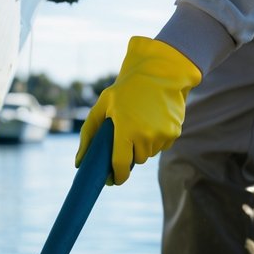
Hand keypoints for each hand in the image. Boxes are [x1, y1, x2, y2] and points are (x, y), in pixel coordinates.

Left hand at [76, 37, 201, 184]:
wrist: (161, 74)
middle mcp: (146, 135)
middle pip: (136, 159)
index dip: (117, 176)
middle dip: (130, 152)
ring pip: (149, 153)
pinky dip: (156, 139)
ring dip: (143, 145)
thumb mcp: (102, 106)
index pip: (121, 164)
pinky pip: (161, 146)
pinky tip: (153, 121)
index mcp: (126, 129)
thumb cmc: (126, 90)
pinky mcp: (174, 133)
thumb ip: (88, 134)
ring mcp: (162, 135)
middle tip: (127, 134)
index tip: (113, 179)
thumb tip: (78, 162)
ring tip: (140, 123)